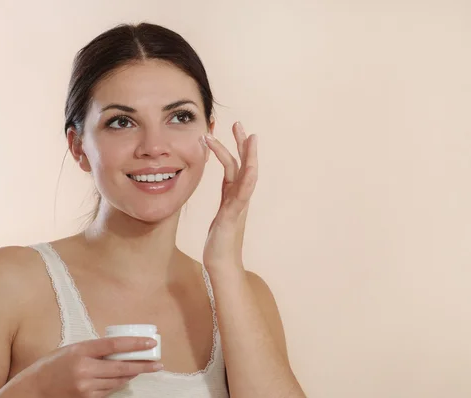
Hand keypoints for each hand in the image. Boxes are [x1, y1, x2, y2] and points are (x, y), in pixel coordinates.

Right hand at [15, 337, 161, 397]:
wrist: (33, 390)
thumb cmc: (52, 366)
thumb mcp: (72, 350)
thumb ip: (93, 349)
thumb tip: (118, 347)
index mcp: (81, 351)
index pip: (114, 345)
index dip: (135, 344)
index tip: (151, 343)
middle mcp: (84, 369)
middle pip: (121, 366)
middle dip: (143, 365)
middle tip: (157, 363)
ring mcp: (85, 387)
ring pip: (118, 380)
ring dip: (132, 374)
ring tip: (144, 369)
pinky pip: (109, 391)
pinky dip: (119, 384)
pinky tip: (126, 378)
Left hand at [203, 121, 257, 268]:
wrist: (222, 266)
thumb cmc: (219, 245)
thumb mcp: (220, 220)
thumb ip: (225, 207)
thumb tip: (224, 202)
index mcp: (233, 197)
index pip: (234, 167)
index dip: (234, 149)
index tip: (232, 131)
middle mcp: (239, 199)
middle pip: (243, 166)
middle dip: (242, 144)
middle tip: (239, 123)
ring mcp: (239, 206)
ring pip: (247, 176)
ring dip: (248, 156)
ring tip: (248, 137)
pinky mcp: (234, 215)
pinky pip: (243, 194)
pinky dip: (249, 179)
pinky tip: (250, 167)